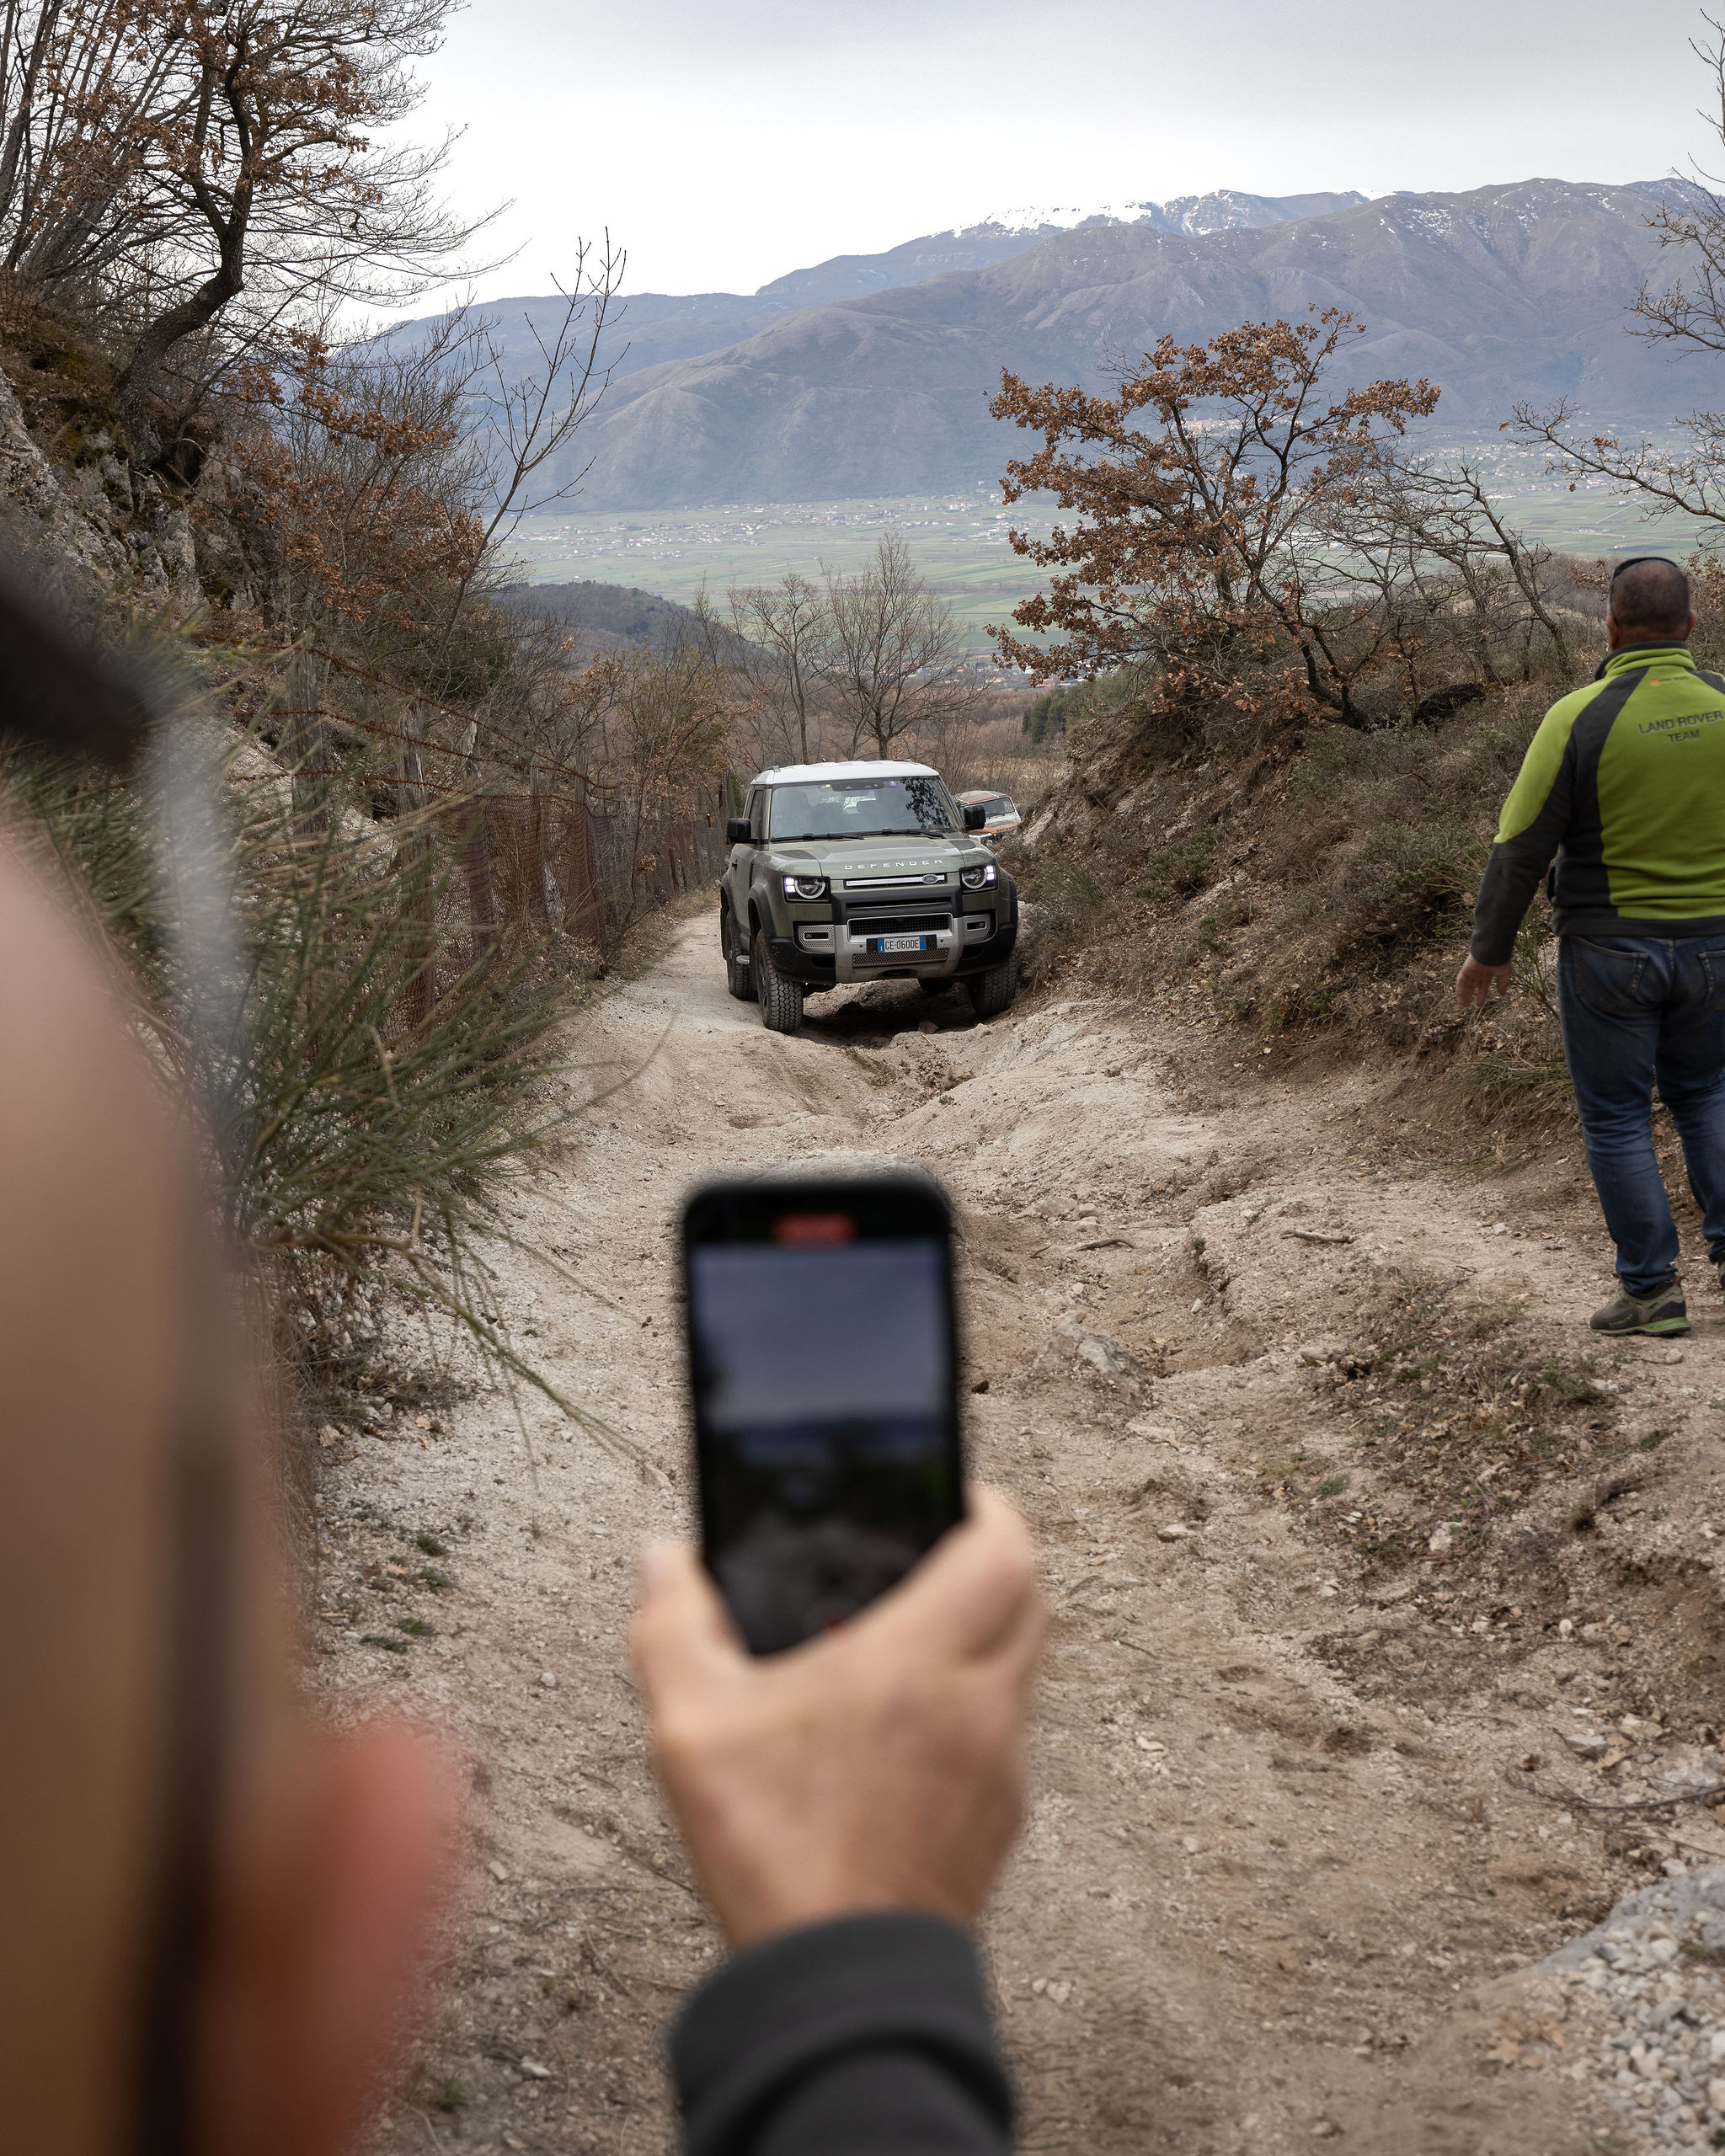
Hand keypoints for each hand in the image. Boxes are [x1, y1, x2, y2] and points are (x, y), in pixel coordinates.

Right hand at [630, 1485, 1044, 1946]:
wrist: (841, 1988)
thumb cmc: (775, 1854)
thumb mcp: (692, 1730)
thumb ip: (673, 1626)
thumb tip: (661, 1560)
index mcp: (918, 1662)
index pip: (1004, 1548)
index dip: (989, 1506)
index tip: (956, 1491)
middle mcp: (979, 1703)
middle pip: (1030, 1596)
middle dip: (994, 1558)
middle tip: (937, 1548)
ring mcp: (999, 1767)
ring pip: (1021, 1665)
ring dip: (984, 1631)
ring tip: (908, 1633)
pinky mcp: (999, 1820)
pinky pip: (1005, 1731)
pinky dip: (974, 1702)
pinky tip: (904, 1724)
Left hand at [1455, 954, 1511, 1007]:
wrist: (1493, 949)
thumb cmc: (1500, 960)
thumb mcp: (1504, 973)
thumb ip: (1502, 984)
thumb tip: (1503, 994)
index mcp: (1488, 974)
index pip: (1483, 987)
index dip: (1481, 996)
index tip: (1479, 1004)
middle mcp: (1478, 974)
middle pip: (1472, 987)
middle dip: (1469, 996)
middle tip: (1466, 1006)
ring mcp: (1471, 971)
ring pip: (1465, 985)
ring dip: (1463, 994)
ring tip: (1462, 1005)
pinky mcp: (1465, 969)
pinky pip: (1460, 980)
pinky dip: (1459, 988)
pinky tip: (1459, 996)